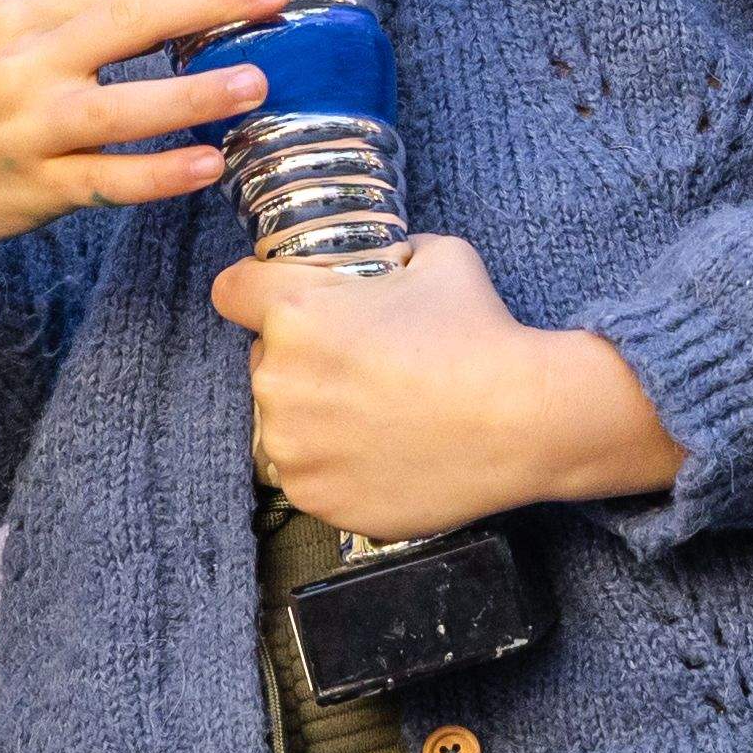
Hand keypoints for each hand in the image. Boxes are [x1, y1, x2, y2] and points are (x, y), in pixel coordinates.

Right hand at [0, 0, 274, 290]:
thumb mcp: (3, 36)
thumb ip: (78, 18)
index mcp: (17, 12)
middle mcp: (23, 65)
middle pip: (125, 24)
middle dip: (207, 3)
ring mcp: (30, 130)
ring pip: (124, 109)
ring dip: (197, 95)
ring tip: (257, 82)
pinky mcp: (38, 189)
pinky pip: (111, 181)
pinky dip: (163, 174)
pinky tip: (211, 163)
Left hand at [210, 235, 677, 539]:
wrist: (520, 421)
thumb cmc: (480, 333)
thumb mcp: (437, 256)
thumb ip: (389, 254)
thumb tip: (383, 259)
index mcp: (296, 312)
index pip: (233, 290)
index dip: (257, 289)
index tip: (279, 301)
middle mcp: (279, 380)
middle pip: (264, 359)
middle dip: (301, 357)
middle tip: (361, 362)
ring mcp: (293, 447)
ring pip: (282, 421)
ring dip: (314, 415)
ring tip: (378, 412)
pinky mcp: (315, 498)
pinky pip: (306, 473)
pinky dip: (335, 464)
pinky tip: (385, 449)